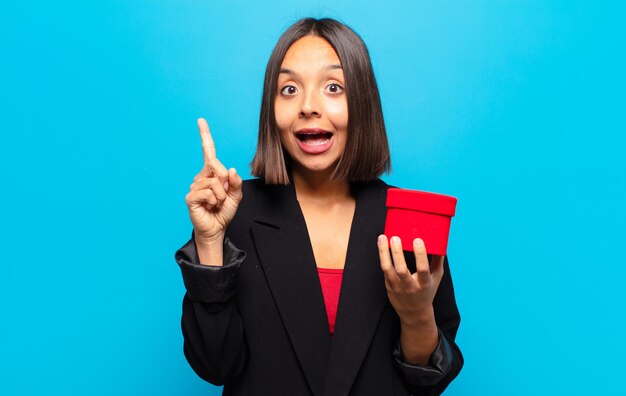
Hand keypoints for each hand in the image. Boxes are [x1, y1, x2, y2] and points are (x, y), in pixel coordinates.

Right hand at [185, 118, 242, 245]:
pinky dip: (214, 201)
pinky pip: (208, 193)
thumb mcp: (236, 196)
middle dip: (226, 183)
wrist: (216, 228)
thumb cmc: (224, 211)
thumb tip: (231, 170)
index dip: (205, 136)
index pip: (208, 152)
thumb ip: (236, 183)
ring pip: (214, 182)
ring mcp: (194, 186)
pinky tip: (210, 206)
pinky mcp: (190, 197)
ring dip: (221, 196)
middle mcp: (201, 176)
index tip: (201, 120)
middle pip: (217, 167)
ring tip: (216, 204)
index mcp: (212, 173)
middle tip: (223, 197)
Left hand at [377, 235, 444, 325]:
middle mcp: (410, 286)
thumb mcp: (436, 277)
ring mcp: (397, 286)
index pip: (422, 269)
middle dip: (397, 253)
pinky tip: (381, 244)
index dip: (420, 254)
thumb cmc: (426, 291)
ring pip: (388, 269)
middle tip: (396, 238)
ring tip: (382, 238)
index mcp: (424, 283)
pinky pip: (384, 269)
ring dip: (384, 252)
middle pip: (401, 269)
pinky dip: (382, 256)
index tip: (417, 240)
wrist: (414, 312)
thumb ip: (438, 260)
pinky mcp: (388, 285)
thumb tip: (441, 242)